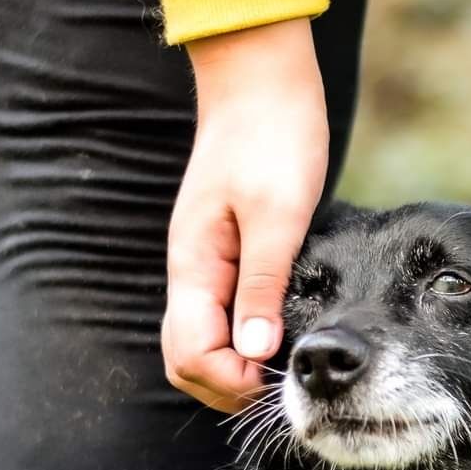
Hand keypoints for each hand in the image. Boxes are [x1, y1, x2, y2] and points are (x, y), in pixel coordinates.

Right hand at [162, 18, 328, 411]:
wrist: (264, 81)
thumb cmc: (274, 138)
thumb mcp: (278, 215)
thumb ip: (263, 286)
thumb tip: (255, 353)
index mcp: (195, 265)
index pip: (191, 354)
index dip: (230, 381)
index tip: (278, 381)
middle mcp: (191, 271)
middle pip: (187, 358)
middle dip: (227, 386)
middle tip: (282, 388)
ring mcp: (205, 264)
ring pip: (202, 341)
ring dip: (234, 367)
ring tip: (284, 369)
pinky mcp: (225, 255)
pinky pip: (221, 317)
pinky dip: (242, 340)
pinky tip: (279, 337)